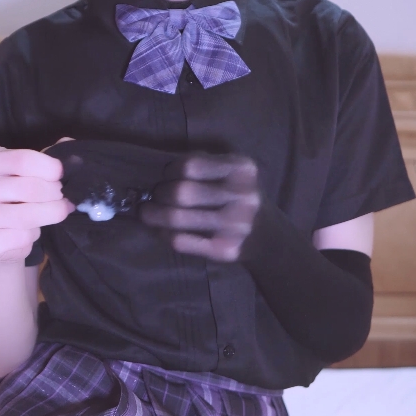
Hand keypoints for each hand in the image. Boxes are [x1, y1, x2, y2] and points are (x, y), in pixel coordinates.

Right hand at [0, 146, 73, 260]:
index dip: (50, 168)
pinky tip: (28, 232)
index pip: (22, 160)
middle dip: (54, 194)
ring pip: (26, 216)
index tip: (62, 175)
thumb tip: (68, 145)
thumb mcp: (24, 171)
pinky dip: (32, 236)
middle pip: (27, 188)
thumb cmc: (12, 197)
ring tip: (53, 213)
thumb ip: (45, 158)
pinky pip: (20, 238)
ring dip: (49, 215)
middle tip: (62, 198)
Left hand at [140, 153, 260, 261]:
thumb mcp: (233, 172)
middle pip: (182, 192)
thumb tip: (161, 170)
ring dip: (154, 215)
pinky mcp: (226, 250)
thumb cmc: (240, 197)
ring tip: (147, 213)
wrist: (267, 236)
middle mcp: (243, 196)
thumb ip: (205, 164)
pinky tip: (162, 231)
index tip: (165, 176)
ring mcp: (236, 226)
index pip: (191, 165)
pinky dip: (165, 235)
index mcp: (243, 169)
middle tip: (153, 196)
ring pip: (177, 218)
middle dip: (159, 193)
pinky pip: (182, 241)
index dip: (170, 170)